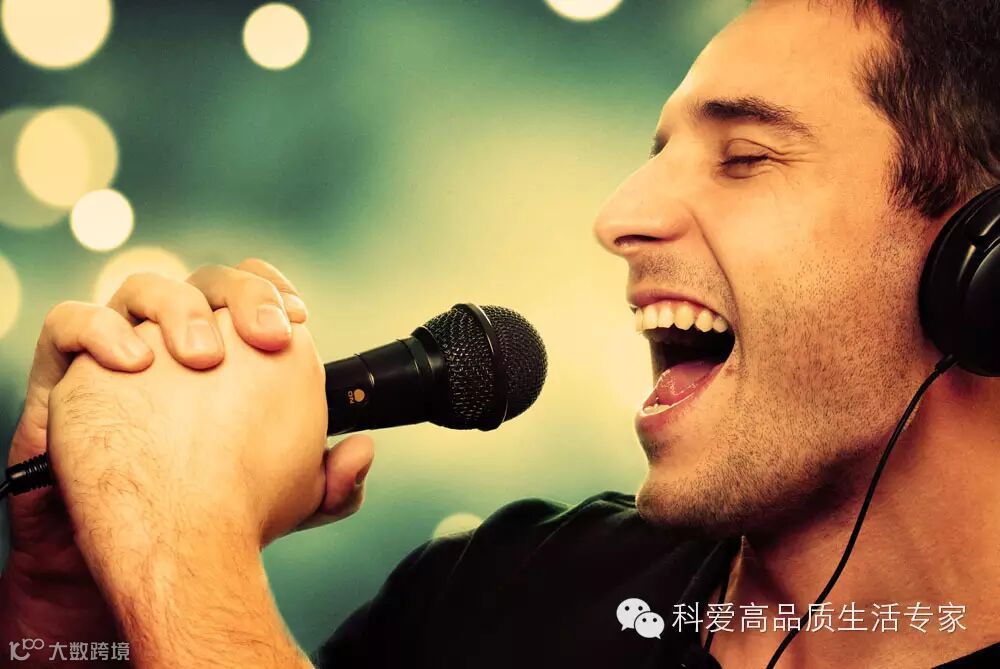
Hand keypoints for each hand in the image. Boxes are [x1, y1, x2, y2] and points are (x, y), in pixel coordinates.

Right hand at [44, 310, 338, 666]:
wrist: (142, 556)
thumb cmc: (215, 519)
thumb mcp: (289, 506)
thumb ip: (333, 484)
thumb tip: (362, 450)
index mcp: (233, 356)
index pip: (253, 294)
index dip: (275, 294)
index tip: (299, 318)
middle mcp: (180, 345)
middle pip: (210, 283)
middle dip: (245, 295)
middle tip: (271, 336)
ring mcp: (125, 352)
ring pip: (145, 289)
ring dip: (181, 310)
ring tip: (204, 357)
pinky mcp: (70, 374)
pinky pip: (70, 326)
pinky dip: (100, 331)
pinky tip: (134, 362)